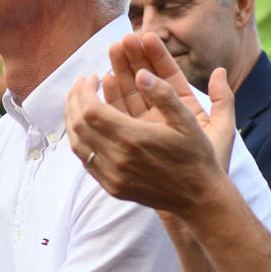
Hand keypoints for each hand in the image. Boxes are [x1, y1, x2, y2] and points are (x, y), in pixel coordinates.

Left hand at [62, 32, 230, 214]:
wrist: (198, 198)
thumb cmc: (195, 156)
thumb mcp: (187, 121)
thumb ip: (164, 94)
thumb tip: (141, 73)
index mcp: (133, 138)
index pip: (91, 110)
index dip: (85, 90)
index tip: (91, 77)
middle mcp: (117, 159)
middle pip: (79, 125)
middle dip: (75, 100)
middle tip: (81, 84)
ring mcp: (112, 176)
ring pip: (77, 144)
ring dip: (72, 119)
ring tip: (77, 101)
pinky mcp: (112, 187)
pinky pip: (86, 161)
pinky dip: (80, 140)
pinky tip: (85, 127)